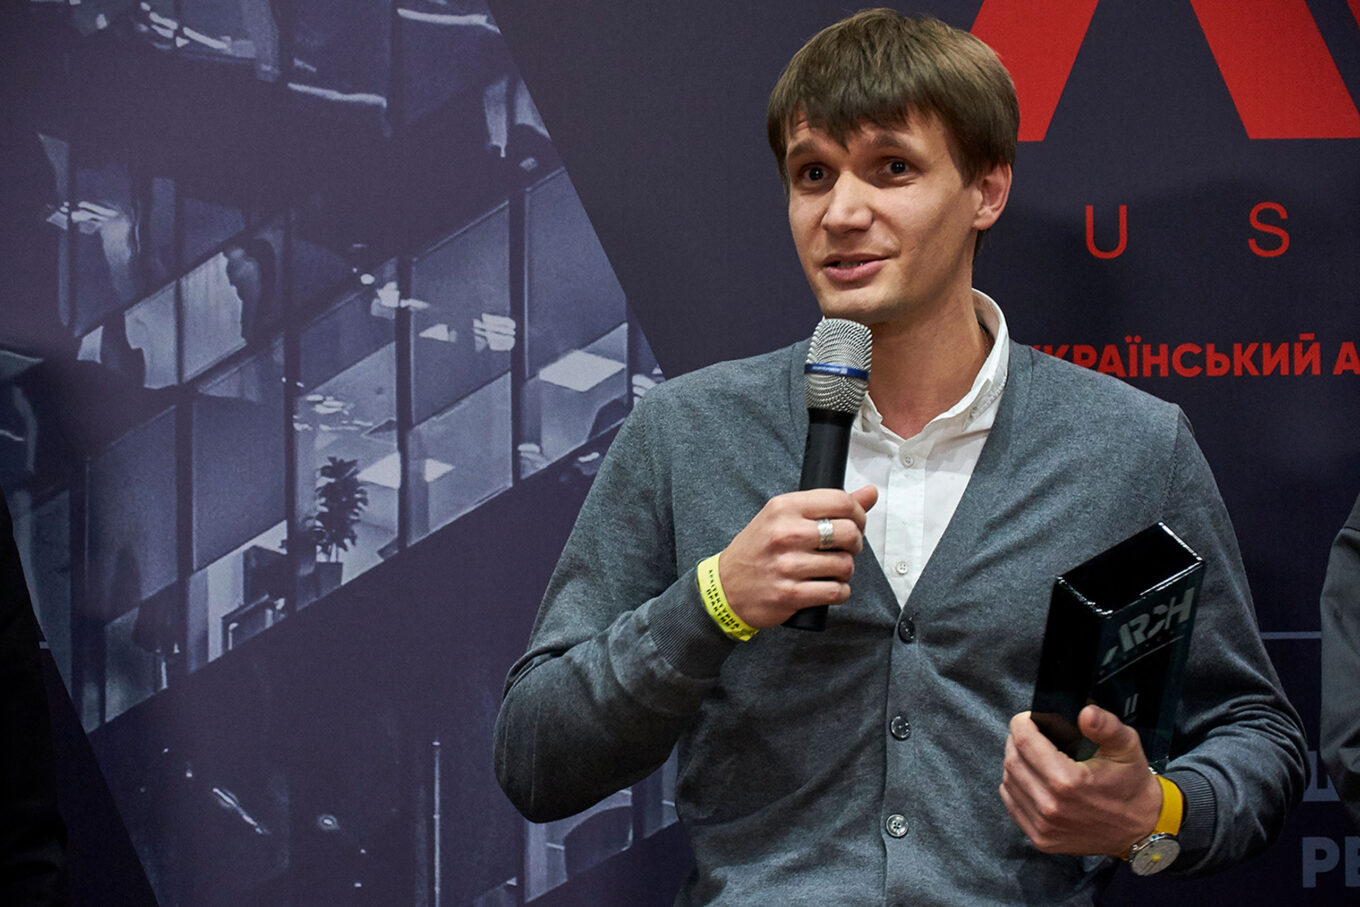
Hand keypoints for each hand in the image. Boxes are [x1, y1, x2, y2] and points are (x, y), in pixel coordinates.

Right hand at [718, 485, 877, 627]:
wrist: (725, 587)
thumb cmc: (758, 550)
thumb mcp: (784, 518)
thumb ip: (827, 505)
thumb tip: (870, 493)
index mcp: (784, 507)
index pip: (840, 501)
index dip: (858, 514)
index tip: (856, 524)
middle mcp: (785, 533)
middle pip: (849, 533)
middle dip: (855, 544)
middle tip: (844, 549)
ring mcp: (787, 565)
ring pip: (845, 565)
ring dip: (845, 570)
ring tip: (831, 569)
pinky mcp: (791, 594)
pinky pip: (836, 592)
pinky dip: (839, 591)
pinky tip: (827, 587)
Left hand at [999, 705, 1162, 855]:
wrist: (1140, 828)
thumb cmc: (1131, 785)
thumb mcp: (1127, 747)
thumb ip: (1106, 726)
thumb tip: (1086, 713)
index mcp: (1068, 782)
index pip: (1024, 742)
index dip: (1022, 724)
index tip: (1029, 718)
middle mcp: (1050, 806)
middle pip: (1012, 760)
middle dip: (1018, 741)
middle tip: (1031, 735)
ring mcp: (1043, 826)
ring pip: (1008, 781)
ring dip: (1016, 763)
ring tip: (1032, 755)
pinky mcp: (1041, 838)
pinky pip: (1012, 803)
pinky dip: (1016, 786)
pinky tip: (1032, 778)